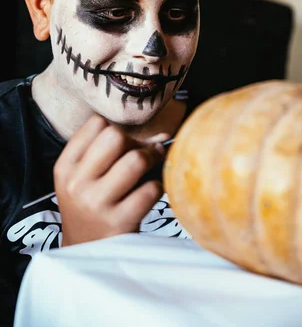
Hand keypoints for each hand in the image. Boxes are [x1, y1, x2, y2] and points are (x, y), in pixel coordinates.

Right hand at [54, 115, 164, 246]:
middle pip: (115, 137)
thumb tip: (160, 134)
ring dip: (151, 160)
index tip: (123, 145)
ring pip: (135, 160)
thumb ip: (108, 151)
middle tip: (143, 154)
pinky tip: (150, 193)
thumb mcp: (83, 177)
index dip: (116, 130)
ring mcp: (97, 204)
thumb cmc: (91, 205)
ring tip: (151, 168)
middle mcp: (77, 183)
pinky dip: (158, 187)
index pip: (96, 124)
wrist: (86, 253)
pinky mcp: (119, 222)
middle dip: (136, 143)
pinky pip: (150, 190)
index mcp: (65, 167)